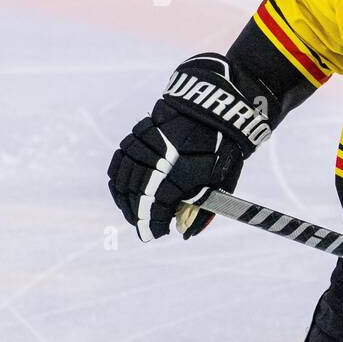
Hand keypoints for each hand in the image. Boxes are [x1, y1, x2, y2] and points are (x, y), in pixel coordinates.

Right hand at [107, 54, 269, 241]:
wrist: (219, 107)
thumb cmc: (225, 148)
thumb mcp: (222, 181)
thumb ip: (203, 208)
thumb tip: (184, 232)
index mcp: (184, 171)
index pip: (159, 205)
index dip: (155, 223)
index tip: (156, 233)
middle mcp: (161, 157)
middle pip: (138, 194)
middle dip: (138, 215)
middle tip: (143, 227)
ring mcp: (148, 143)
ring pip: (124, 177)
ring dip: (125, 199)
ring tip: (133, 213)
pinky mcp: (139, 133)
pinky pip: (120, 159)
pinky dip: (118, 176)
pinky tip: (122, 189)